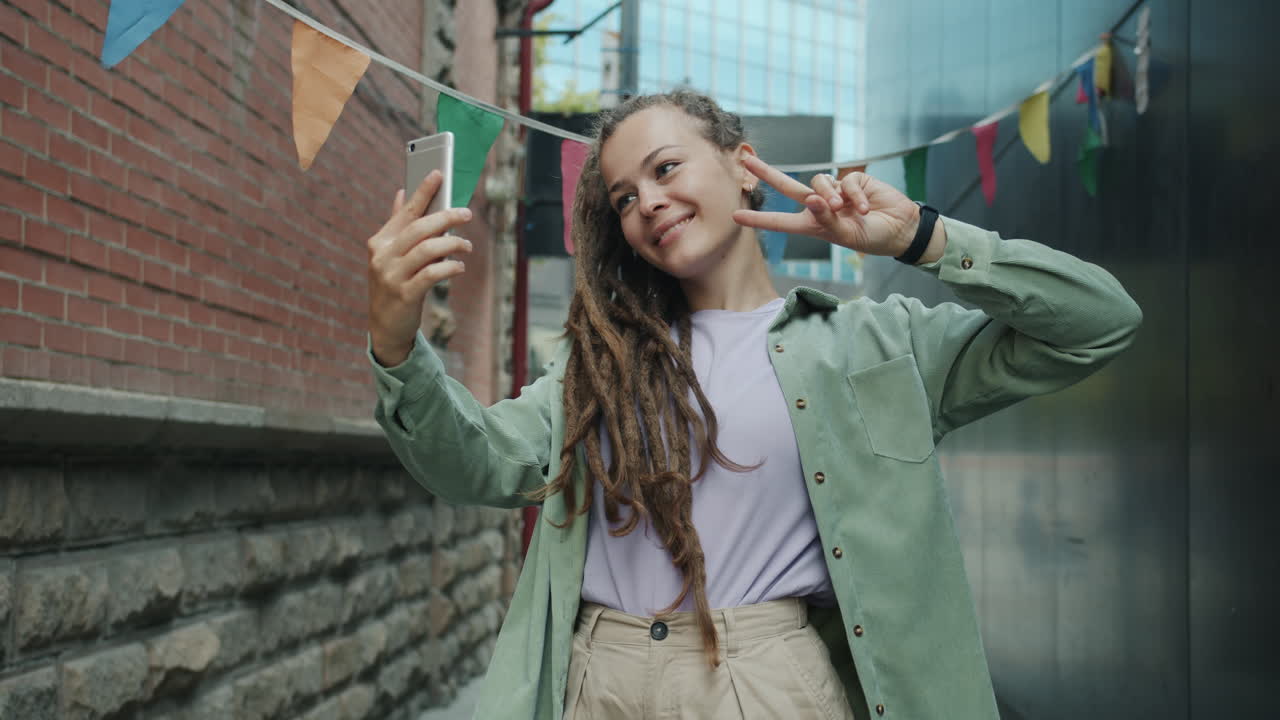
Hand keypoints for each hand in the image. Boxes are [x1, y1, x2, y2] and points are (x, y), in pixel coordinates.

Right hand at [367, 170, 473, 366]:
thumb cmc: (394, 284)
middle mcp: (383, 256)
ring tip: (467, 244)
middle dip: (446, 217)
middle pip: (420, 228)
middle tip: (466, 213)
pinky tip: (459, 266)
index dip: (422, 191)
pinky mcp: (405, 294)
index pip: (405, 212)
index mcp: (380, 242)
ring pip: (428, 249)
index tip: (438, 173)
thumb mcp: (391, 255)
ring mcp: (392, 276)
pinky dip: (450, 267)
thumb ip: (397, 226)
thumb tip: (403, 193)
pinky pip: (432, 274)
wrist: (385, 327)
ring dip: (453, 243)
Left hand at [732, 155, 924, 257]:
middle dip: (767, 173)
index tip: (735, 216)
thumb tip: (813, 199)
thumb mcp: (846, 235)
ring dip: (831, 196)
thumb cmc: (872, 237)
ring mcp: (835, 191)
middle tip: (746, 161)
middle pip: (787, 186)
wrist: (900, 228)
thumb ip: (828, 219)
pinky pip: (845, 182)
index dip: (759, 220)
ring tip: (847, 210)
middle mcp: (819, 206)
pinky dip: (854, 195)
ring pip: (818, 183)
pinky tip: (865, 207)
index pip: (781, 222)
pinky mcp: (852, 179)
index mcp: (813, 225)